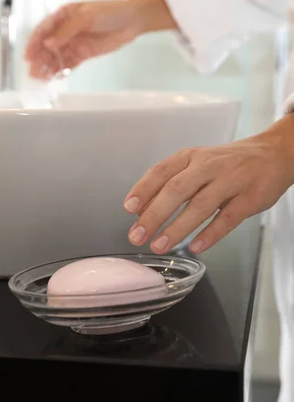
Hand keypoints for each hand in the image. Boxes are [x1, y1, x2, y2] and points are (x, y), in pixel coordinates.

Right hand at [24, 0, 175, 79]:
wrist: (132, 20)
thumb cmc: (110, 12)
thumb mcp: (87, 18)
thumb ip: (67, 31)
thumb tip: (48, 43)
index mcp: (63, 15)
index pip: (43, 30)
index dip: (34, 43)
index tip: (27, 56)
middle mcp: (65, 29)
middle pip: (47, 46)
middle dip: (38, 59)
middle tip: (32, 72)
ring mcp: (74, 42)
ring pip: (56, 57)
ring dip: (47, 67)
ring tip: (40, 79)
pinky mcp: (83, 53)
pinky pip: (68, 63)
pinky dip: (61, 70)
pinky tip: (54, 78)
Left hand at [124, 114, 293, 253]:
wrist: (272, 154)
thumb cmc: (227, 162)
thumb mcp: (197, 163)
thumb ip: (171, 183)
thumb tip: (140, 210)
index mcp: (191, 157)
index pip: (162, 171)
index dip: (143, 189)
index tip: (129, 208)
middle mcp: (208, 166)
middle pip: (176, 189)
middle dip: (154, 214)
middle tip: (137, 235)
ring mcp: (230, 181)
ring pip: (200, 205)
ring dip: (177, 228)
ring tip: (159, 245)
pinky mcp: (249, 198)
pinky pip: (227, 219)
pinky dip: (210, 234)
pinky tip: (195, 247)